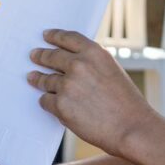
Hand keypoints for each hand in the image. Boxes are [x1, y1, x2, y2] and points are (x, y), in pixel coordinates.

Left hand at [28, 29, 162, 156]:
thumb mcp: (112, 70)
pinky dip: (46, 101)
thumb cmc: (126, 102)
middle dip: (40, 56)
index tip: (46, 36)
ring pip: (45, 80)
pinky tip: (47, 101)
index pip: (67, 38)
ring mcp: (67, 85)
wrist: (131, 128)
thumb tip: (71, 60)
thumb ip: (92, 63)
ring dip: (38, 79)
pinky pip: (45, 100)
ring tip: (33, 78)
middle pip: (51, 56)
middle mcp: (78, 65)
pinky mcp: (60, 105)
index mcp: (94, 53)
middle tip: (34, 55)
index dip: (54, 36)